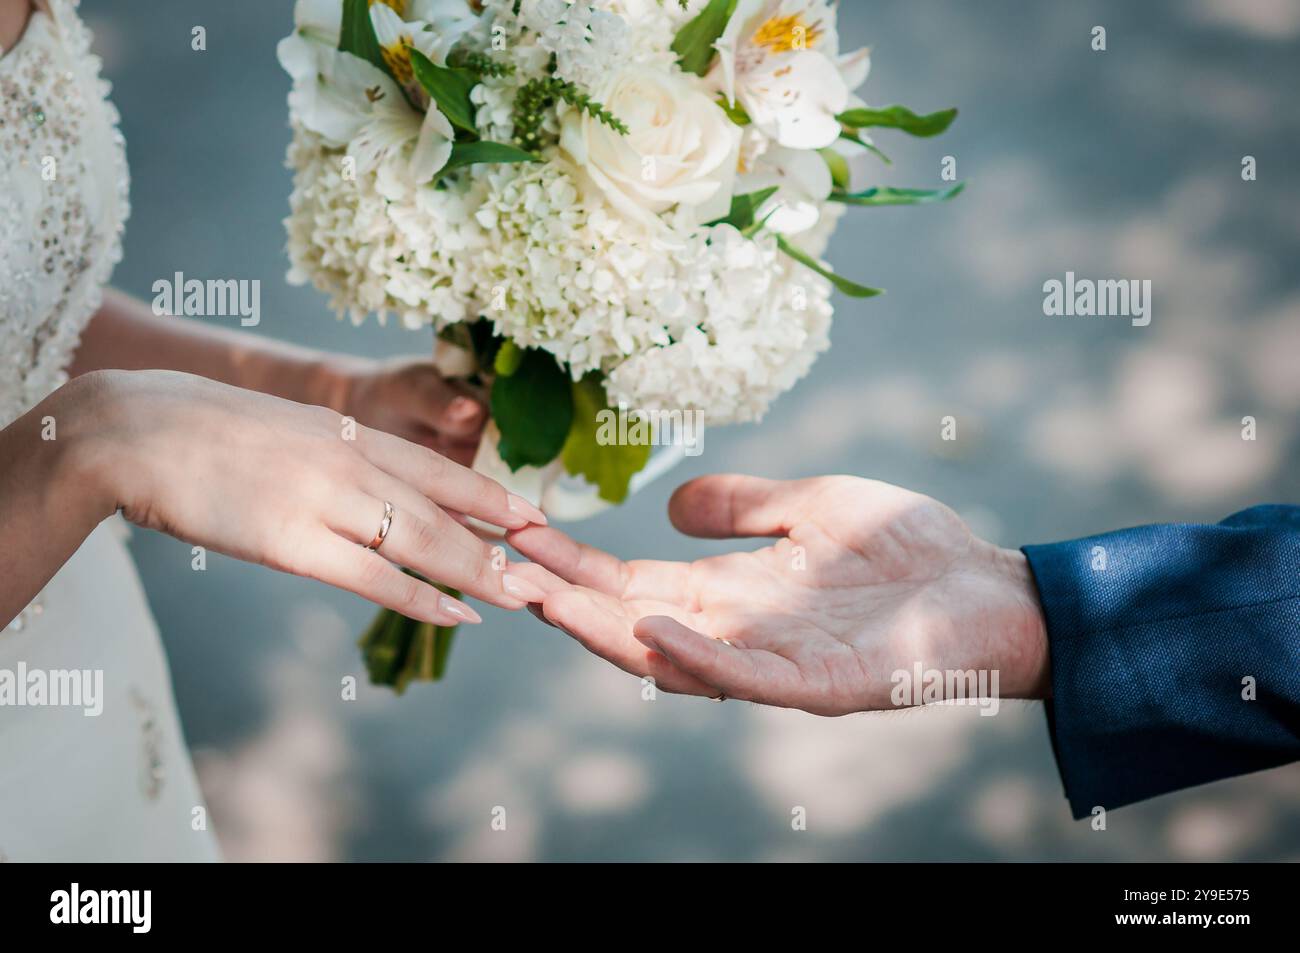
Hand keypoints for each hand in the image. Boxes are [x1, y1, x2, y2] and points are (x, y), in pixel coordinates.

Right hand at [69, 370, 546, 625]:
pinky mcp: (292, 542)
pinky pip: (374, 577)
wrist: (136, 431)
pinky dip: (423, 600)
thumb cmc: (207, 433)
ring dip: (479, 574)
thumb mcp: (291, 432)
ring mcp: (324, 500)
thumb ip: (338, 460)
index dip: (493, 497)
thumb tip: (374, 492)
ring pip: (423, 543)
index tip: (534, 517)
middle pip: (445, 510)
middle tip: (548, 568)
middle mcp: (349, 462)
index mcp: (349, 433)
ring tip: (522, 596)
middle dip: (501, 544)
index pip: (440, 469)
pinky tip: (459, 615)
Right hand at [508, 475, 1047, 714]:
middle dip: (572, 601)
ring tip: (552, 601)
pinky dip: (696, 657)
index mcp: (735, 594)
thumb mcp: (811, 506)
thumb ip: (742, 507)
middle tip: (507, 573)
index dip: (582, 563)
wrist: (991, 589)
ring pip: (675, 659)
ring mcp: (778, 665)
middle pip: (637, 623)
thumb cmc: (906, 549)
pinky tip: (651, 628)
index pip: (637, 582)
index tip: (524, 534)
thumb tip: (667, 505)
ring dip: (610, 632)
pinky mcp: (822, 686)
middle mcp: (742, 634)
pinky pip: (748, 678)